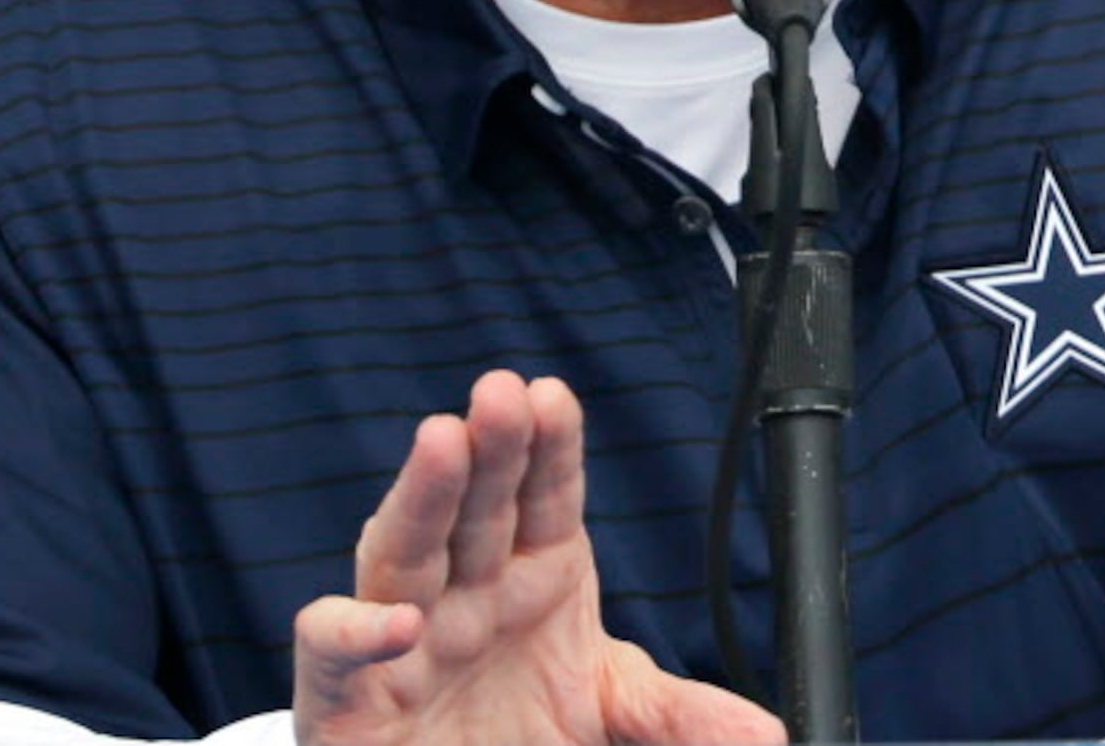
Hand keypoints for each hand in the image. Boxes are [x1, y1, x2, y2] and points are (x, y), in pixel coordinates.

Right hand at [292, 370, 782, 745]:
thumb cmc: (510, 732)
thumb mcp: (607, 712)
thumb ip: (676, 714)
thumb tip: (767, 732)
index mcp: (530, 575)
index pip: (543, 494)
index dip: (548, 447)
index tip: (554, 397)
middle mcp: (462, 592)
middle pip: (475, 506)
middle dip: (490, 448)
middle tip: (503, 392)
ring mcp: (401, 638)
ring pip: (403, 550)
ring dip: (422, 496)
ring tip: (442, 440)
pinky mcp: (344, 693)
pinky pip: (337, 646)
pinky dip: (359, 629)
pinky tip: (399, 620)